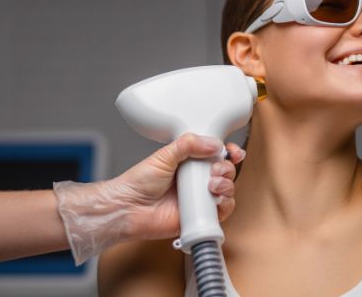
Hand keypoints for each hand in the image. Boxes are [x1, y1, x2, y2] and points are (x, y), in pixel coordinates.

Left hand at [110, 133, 245, 239]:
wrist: (129, 208)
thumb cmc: (139, 183)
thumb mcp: (164, 155)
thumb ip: (188, 144)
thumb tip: (214, 143)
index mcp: (189, 163)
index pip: (216, 155)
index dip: (228, 152)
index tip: (232, 151)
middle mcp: (196, 180)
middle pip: (225, 172)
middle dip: (226, 168)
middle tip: (215, 169)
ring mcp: (199, 199)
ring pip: (227, 191)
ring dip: (226, 185)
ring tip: (212, 184)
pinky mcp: (200, 217)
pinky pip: (222, 212)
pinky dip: (224, 204)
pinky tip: (215, 199)